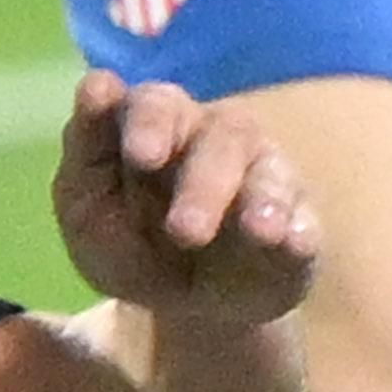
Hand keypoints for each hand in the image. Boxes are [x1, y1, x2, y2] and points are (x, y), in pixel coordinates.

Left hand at [42, 69, 318, 326]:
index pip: (154, 105)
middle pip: (220, 136)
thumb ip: (87, 151)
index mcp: (157, 125)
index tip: (140, 155)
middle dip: (204, 183)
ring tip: (256, 231)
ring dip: (259, 200)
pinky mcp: (298, 220)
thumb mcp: (87, 210)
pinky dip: (298, 228)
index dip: (148, 123)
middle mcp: (214, 137)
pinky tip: (291, 242)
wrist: (186, 308)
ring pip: (267, 171)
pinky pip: (304, 217)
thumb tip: (97, 82)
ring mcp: (261, 175)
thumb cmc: (129, 244)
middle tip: (184, 232)